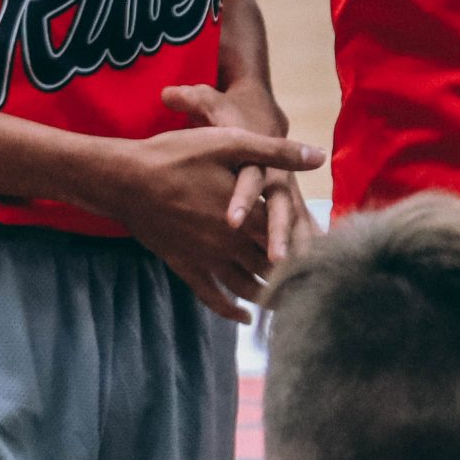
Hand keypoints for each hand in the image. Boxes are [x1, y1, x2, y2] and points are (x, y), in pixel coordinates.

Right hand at [85, 119, 325, 321]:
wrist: (122, 179)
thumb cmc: (177, 156)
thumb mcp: (230, 143)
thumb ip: (276, 152)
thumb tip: (319, 155)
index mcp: (249, 216)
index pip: (292, 239)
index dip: (315, 250)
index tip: (336, 264)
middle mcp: (230, 243)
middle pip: (274, 268)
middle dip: (298, 278)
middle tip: (322, 291)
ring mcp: (206, 258)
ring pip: (247, 286)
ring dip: (270, 296)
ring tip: (293, 305)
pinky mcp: (184, 265)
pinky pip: (211, 295)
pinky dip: (230, 309)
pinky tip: (244, 316)